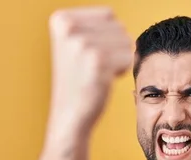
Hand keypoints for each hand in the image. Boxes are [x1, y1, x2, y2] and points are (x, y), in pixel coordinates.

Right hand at [48, 7, 132, 133]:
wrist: (70, 114)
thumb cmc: (79, 79)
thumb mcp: (76, 43)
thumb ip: (93, 24)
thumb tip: (117, 18)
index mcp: (62, 19)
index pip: (108, 14)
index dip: (107, 37)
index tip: (87, 55)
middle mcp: (69, 28)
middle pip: (119, 27)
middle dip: (114, 49)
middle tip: (93, 67)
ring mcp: (82, 44)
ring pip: (126, 42)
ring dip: (118, 60)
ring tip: (97, 73)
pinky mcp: (98, 61)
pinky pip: (128, 58)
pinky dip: (121, 71)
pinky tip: (103, 80)